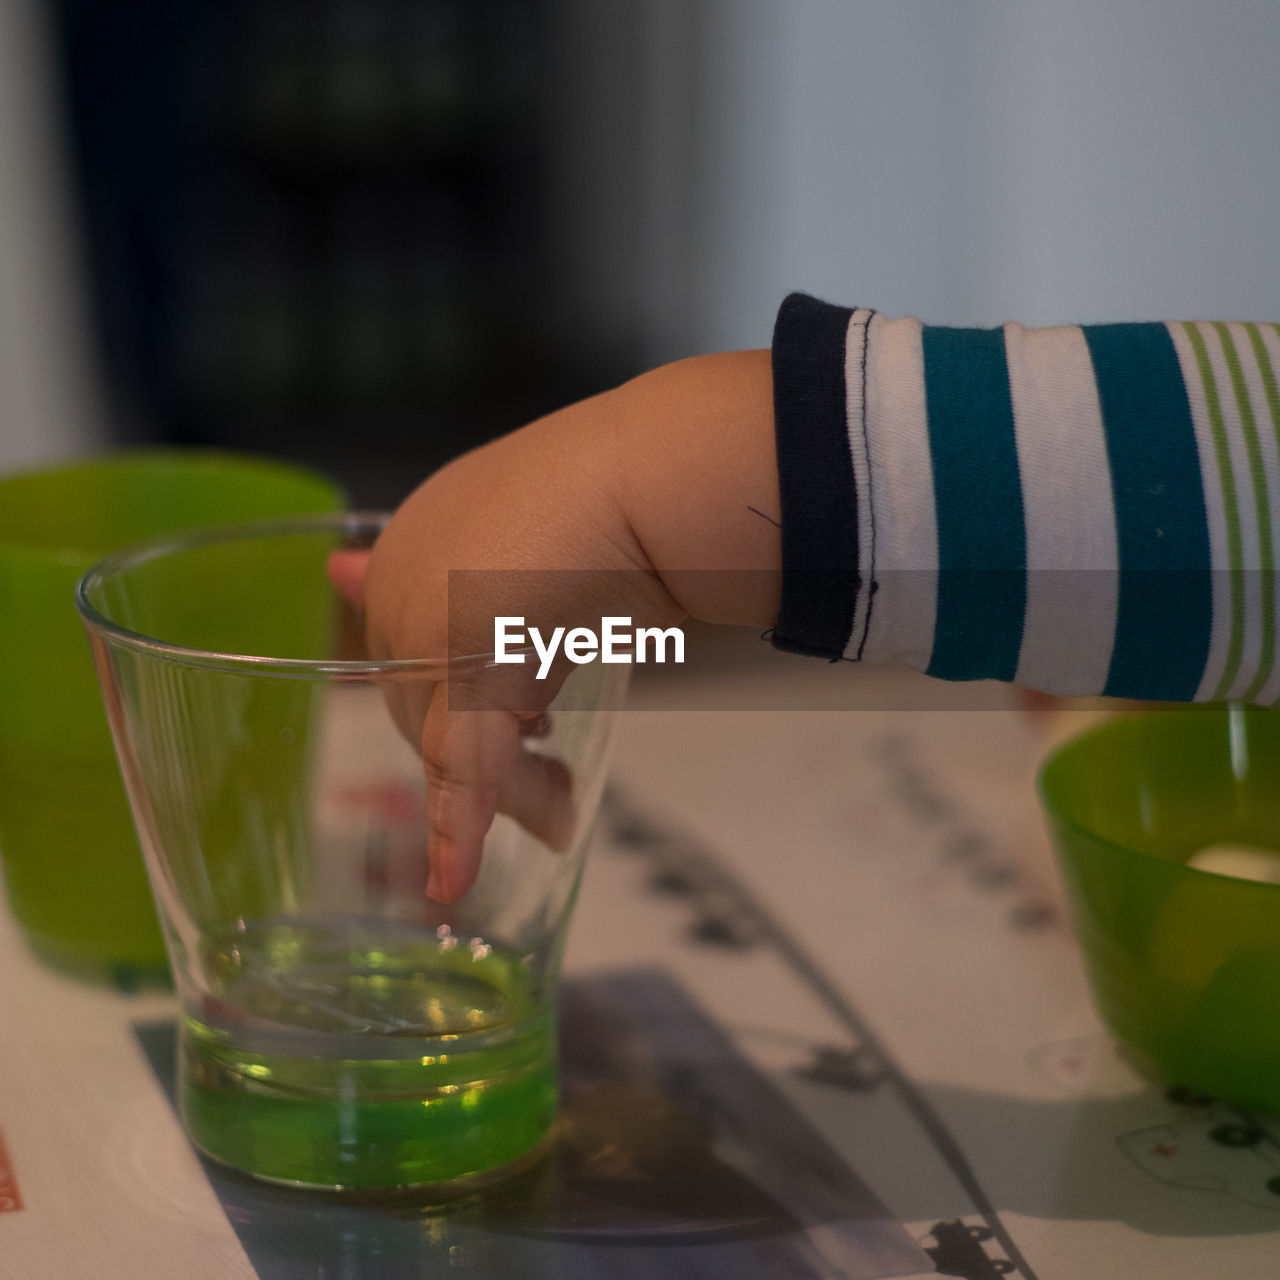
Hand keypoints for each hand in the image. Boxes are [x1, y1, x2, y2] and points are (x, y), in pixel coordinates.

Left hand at [334, 350, 779, 902]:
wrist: (650, 478)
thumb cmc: (617, 495)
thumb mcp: (531, 546)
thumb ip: (461, 581)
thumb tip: (335, 575)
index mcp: (413, 543)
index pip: (412, 656)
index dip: (462, 702)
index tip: (526, 726)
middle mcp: (404, 581)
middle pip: (425, 706)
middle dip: (487, 755)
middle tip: (550, 793)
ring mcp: (429, 622)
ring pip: (448, 739)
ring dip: (506, 788)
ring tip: (556, 816)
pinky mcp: (475, 665)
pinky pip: (461, 760)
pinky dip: (457, 827)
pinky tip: (450, 881)